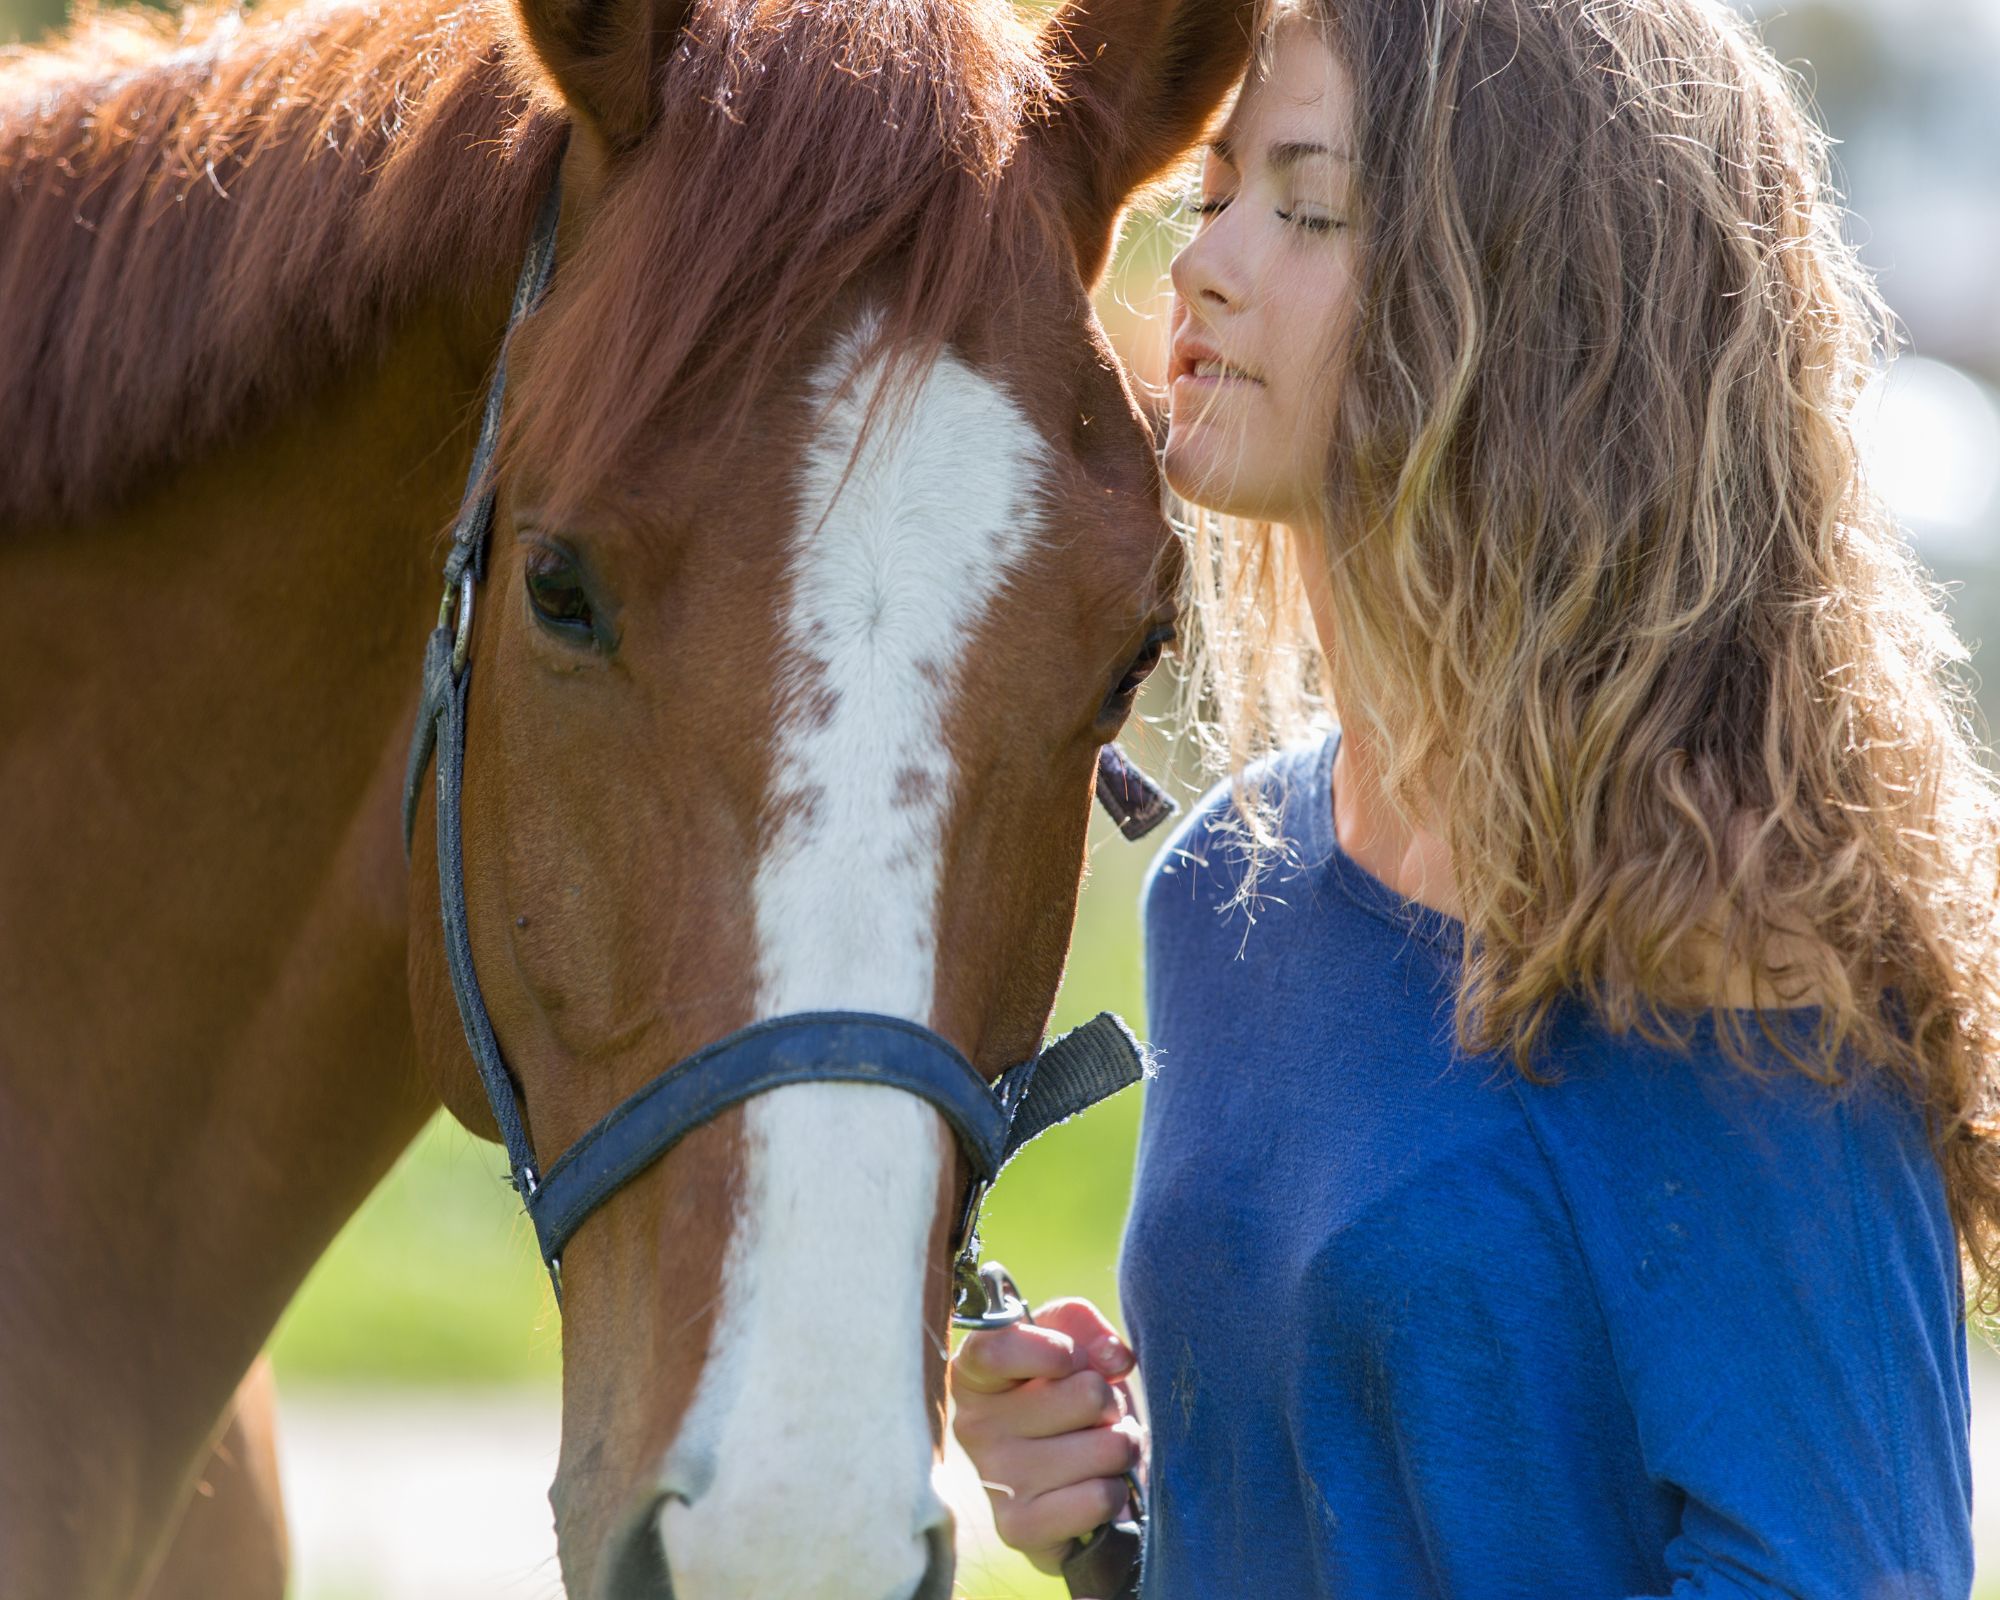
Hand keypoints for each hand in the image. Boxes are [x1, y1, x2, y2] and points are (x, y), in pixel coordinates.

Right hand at [948, 1297, 1145, 1575]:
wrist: (1080, 1477)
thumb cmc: (1073, 1400)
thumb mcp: (1074, 1341)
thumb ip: (1084, 1324)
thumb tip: (1112, 1358)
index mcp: (976, 1375)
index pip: (998, 1348)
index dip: (1054, 1350)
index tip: (1075, 1359)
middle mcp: (974, 1426)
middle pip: (1085, 1393)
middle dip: (1110, 1402)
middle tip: (1095, 1415)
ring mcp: (995, 1481)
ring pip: (1106, 1447)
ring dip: (1119, 1448)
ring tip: (1098, 1451)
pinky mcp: (1020, 1529)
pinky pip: (1100, 1498)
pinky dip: (1114, 1492)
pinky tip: (1092, 1488)